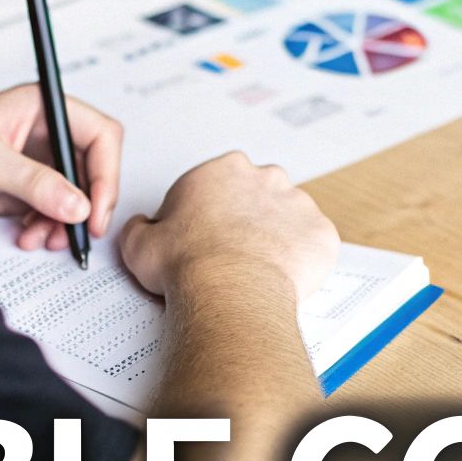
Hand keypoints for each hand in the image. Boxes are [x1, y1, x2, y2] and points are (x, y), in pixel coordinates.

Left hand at [0, 84, 120, 246]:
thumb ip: (32, 181)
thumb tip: (76, 204)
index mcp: (39, 108)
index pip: (99, 134)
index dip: (106, 172)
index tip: (96, 208)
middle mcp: (42, 134)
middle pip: (93, 168)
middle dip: (88, 204)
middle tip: (81, 233)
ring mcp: (34, 165)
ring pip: (76, 196)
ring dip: (66, 223)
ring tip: (43, 239)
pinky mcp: (22, 191)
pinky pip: (53, 213)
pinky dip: (47, 230)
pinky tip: (27, 237)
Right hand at [119, 152, 338, 302]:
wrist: (229, 291)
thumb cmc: (187, 264)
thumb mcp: (139, 243)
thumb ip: (139, 226)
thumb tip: (142, 224)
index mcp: (224, 170)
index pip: (218, 185)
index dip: (209, 213)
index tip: (203, 237)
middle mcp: (265, 178)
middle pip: (258, 195)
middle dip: (249, 219)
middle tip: (233, 253)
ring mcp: (299, 204)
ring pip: (290, 219)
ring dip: (277, 238)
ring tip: (259, 269)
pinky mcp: (321, 233)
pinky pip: (315, 244)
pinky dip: (303, 260)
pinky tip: (283, 278)